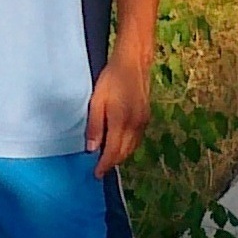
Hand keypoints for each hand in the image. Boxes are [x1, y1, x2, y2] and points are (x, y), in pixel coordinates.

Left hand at [86, 51, 150, 179]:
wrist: (133, 63)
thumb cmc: (111, 78)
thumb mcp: (96, 101)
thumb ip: (94, 126)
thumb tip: (91, 149)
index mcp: (121, 122)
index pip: (113, 152)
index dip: (104, 165)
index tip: (95, 174)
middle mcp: (135, 125)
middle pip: (124, 153)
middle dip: (111, 163)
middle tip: (98, 168)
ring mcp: (143, 122)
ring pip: (132, 148)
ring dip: (120, 156)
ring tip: (106, 158)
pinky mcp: (146, 117)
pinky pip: (136, 139)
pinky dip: (127, 146)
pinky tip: (118, 144)